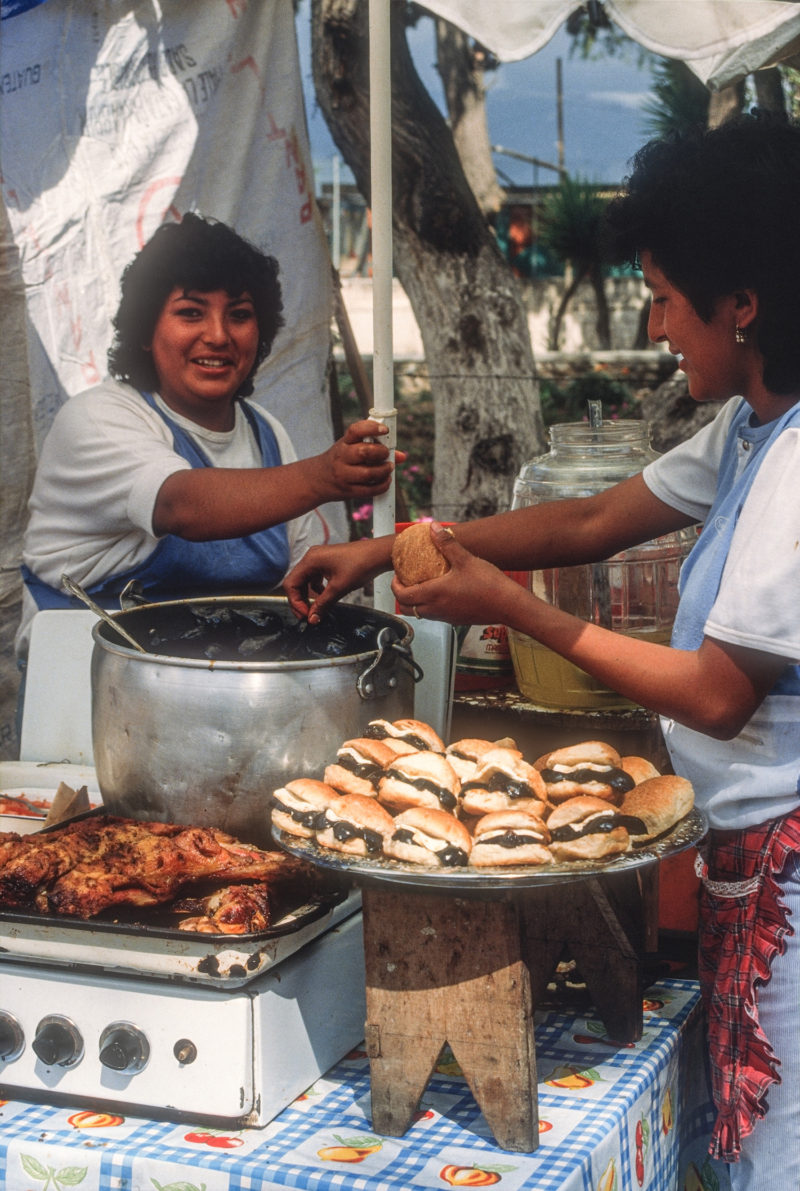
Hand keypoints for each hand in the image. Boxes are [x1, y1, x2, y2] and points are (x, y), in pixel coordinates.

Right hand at [283, 535, 391, 622]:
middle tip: (309, 616)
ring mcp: (319, 559)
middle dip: (300, 600)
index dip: (296, 602)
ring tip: (316, 610)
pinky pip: (315, 578)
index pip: (291, 583)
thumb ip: (322, 604)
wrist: (378, 554)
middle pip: (296, 582)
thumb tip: (312, 619)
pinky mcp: (327, 562)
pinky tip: (325, 597)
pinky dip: (317, 590)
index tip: (306, 615)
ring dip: (308, 596)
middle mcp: (312, 557)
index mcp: (310, 560)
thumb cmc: (360, 565)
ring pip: (305, 581)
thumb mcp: (339, 588)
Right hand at [318, 419, 402, 501]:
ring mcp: (344, 475)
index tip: (385, 430)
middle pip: (364, 452)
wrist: (316, 480)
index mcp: (344, 443)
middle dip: (380, 452)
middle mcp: (342, 458)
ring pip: (368, 473)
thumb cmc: (340, 461)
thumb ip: (374, 448)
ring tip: (389, 468)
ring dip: (384, 470)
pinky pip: (369, 490)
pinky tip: (386, 481)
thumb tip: (402, 456)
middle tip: (386, 454)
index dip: (371, 428)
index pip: (355, 431)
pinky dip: (382, 485)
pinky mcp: (348, 491)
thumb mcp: (351, 448)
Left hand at [392, 522, 525, 625]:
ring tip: (422, 586)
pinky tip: (442, 594)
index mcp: (434, 594)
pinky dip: (430, 607)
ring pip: (420, 614)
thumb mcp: (465, 559)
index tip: (397, 576)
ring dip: (415, 603)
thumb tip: (434, 528)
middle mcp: (436, 609)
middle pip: (406, 609)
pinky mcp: (456, 621)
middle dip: (401, 596)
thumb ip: (447, 543)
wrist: (508, 605)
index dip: (395, 586)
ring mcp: (446, 617)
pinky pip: (435, 616)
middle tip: (405, 582)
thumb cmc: (489, 585)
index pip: (402, 596)